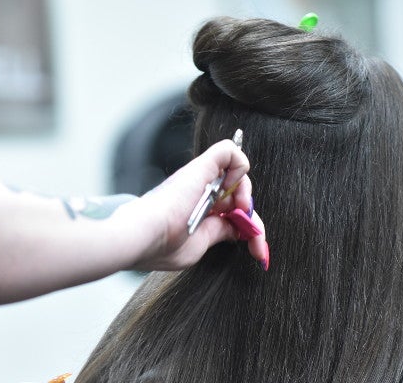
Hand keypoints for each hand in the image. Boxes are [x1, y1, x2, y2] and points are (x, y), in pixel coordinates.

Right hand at [129, 139, 268, 269]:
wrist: (144, 236)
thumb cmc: (162, 245)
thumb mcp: (201, 244)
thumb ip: (220, 232)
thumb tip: (237, 228)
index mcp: (198, 212)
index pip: (232, 213)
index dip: (250, 229)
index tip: (257, 250)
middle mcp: (199, 193)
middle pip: (238, 195)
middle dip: (253, 218)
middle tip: (257, 239)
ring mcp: (200, 178)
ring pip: (236, 172)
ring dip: (246, 195)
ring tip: (240, 211)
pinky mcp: (201, 166)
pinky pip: (229, 151)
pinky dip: (239, 167)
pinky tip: (230, 189)